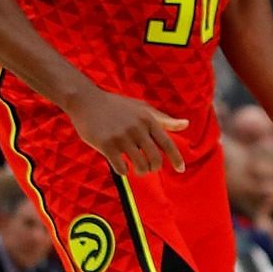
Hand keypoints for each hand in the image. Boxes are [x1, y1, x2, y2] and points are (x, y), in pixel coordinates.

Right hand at [66, 88, 186, 176]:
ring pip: (140, 165)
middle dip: (154, 168)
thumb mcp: (142, 108)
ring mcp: (121, 137)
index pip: (167, 144)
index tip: (181, 170)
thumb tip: (186, 124)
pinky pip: (121, 167)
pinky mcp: (106, 145)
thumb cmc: (117, 105)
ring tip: (138, 170)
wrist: (85, 100)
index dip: (176, 159)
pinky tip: (122, 167)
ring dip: (141, 171)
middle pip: (156, 159)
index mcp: (148, 120)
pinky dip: (124, 171)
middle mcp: (137, 129)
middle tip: (150, 168)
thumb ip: (164, 119)